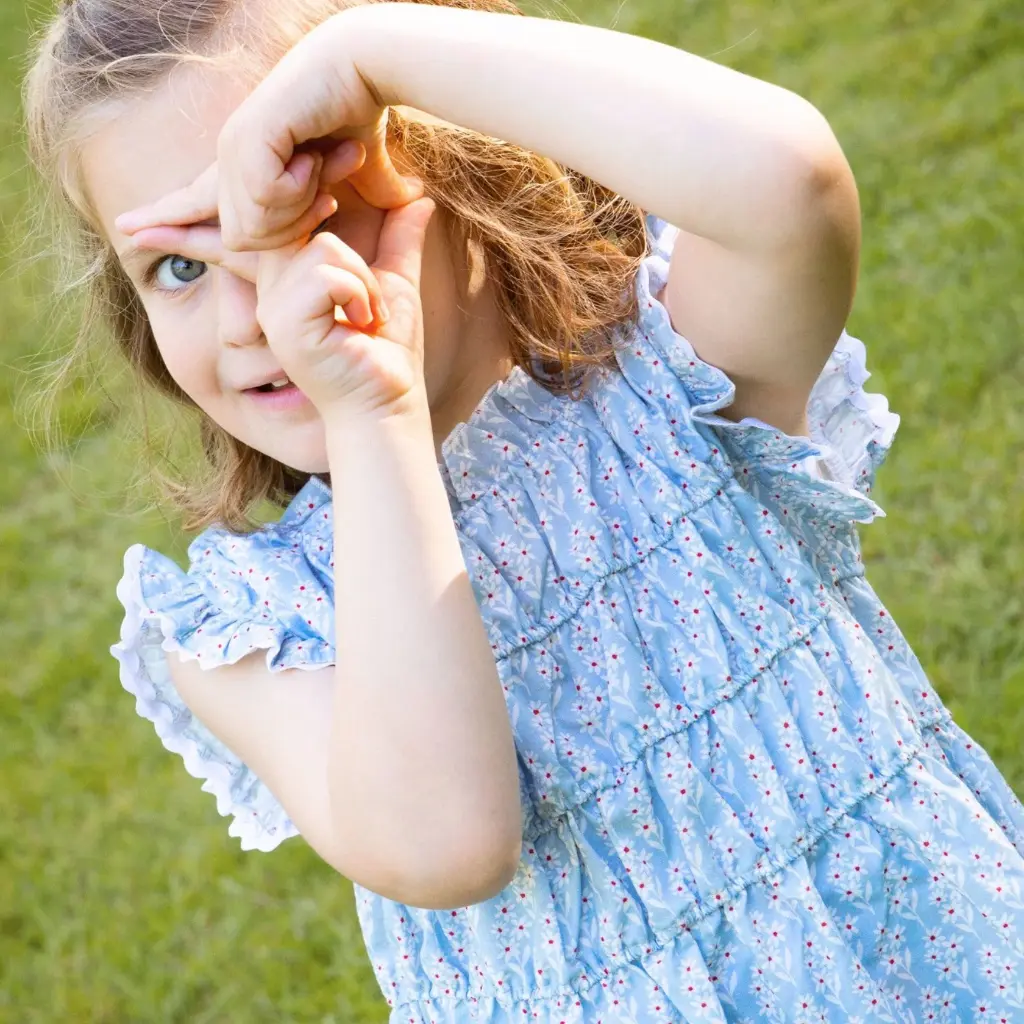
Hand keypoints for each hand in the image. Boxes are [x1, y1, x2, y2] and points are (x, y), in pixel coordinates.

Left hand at [115, 12, 422, 249]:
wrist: (365, 65)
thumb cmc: (362, 110)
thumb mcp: (353, 173)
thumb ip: (353, 197)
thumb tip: (405, 207)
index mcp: (243, 163)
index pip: (198, 202)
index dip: (168, 220)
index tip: (127, 229)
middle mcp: (229, 156)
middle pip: (237, 238)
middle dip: (291, 229)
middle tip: (329, 198)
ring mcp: (235, 147)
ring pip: (251, 227)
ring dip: (301, 210)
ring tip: (326, 166)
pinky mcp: (249, 140)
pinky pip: (263, 201)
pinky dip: (298, 191)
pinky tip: (315, 159)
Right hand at [255, 196, 435, 419]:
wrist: (390, 404)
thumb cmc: (388, 354)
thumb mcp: (396, 282)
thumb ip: (400, 239)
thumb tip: (418, 196)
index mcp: (289, 275)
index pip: (289, 214)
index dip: (316, 193)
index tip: (348, 187)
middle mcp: (272, 287)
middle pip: (305, 223)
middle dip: (354, 253)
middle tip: (372, 298)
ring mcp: (274, 306)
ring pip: (323, 248)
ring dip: (364, 282)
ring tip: (370, 318)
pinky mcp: (286, 325)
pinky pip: (326, 277)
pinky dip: (360, 296)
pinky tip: (363, 327)